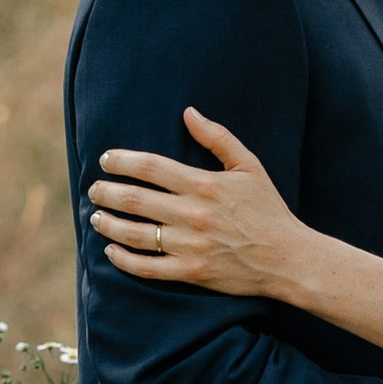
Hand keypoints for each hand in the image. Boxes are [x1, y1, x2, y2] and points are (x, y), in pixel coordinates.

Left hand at [90, 110, 309, 299]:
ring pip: (135, 234)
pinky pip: (147, 267)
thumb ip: (218, 138)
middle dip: (106, 192)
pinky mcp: (191, 271)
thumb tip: (188, 112)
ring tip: (95, 217)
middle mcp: (192, 214)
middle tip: (94, 189)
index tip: (106, 160)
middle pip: (134, 199)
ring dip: (108, 224)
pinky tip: (111, 251)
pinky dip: (123, 260)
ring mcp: (190, 245)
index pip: (151, 167)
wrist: (287, 257)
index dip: (122, 161)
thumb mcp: (250, 166)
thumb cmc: (268, 209)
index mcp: (203, 185)